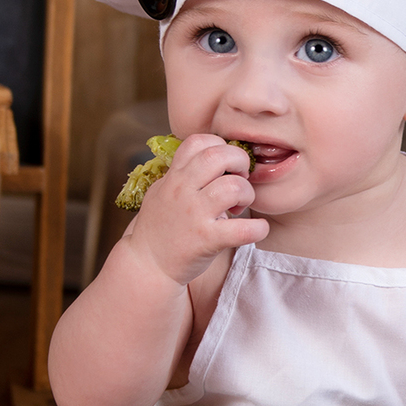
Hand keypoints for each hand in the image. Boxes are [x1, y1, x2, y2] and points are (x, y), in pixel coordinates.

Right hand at [126, 133, 268, 285]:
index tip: (225, 164)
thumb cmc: (159, 227)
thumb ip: (182, 173)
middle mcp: (182, 191)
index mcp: (174, 177)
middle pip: (218, 155)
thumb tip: (205, 155)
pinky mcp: (206, 240)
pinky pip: (242, 230)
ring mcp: (194, 215)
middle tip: (241, 178)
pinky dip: (257, 228)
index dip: (219, 145)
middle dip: (239, 161)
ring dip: (247, 193)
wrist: (147, 264)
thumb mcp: (162, 191)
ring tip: (240, 206)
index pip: (197, 141)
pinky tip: (257, 229)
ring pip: (233, 187)